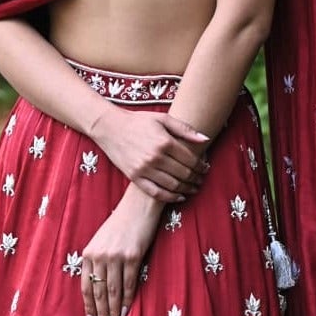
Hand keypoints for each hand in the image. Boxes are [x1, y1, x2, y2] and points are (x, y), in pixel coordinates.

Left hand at [80, 189, 164, 315]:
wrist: (139, 205)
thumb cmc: (122, 224)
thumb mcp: (102, 241)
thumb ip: (98, 261)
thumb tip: (99, 288)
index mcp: (89, 253)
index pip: (86, 286)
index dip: (88, 306)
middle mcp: (99, 255)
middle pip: (98, 291)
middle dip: (100, 313)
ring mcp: (116, 256)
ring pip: (112, 291)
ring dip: (112, 311)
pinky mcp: (133, 256)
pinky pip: (128, 283)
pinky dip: (127, 300)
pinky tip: (125, 311)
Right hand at [91, 105, 209, 200]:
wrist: (109, 127)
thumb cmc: (138, 121)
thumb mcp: (162, 119)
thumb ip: (185, 129)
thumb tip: (205, 139)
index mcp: (164, 142)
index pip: (190, 159)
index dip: (201, 166)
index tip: (206, 168)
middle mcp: (155, 157)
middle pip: (184, 173)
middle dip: (196, 178)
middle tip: (201, 179)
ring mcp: (144, 169)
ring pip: (173, 185)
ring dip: (187, 189)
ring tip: (194, 188)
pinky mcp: (135, 177)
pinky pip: (156, 192)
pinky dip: (170, 197)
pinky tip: (179, 196)